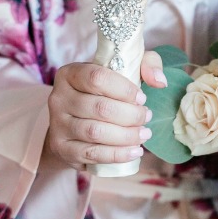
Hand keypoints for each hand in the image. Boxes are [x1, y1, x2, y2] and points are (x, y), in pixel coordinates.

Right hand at [44, 52, 163, 170]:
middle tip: (146, 118)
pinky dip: (118, 154)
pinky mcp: (62, 148)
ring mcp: (58, 124)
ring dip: (127, 136)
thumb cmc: (104, 93)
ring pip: (96, 132)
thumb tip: (159, 81)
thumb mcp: (123, 70)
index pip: (97, 78)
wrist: (74, 122)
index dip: (125, 89)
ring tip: (143, 134)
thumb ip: (146, 64)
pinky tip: (135, 151)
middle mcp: (58, 97)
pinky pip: (92, 153)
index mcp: (70, 73)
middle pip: (100, 107)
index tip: (142, 98)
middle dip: (131, 115)